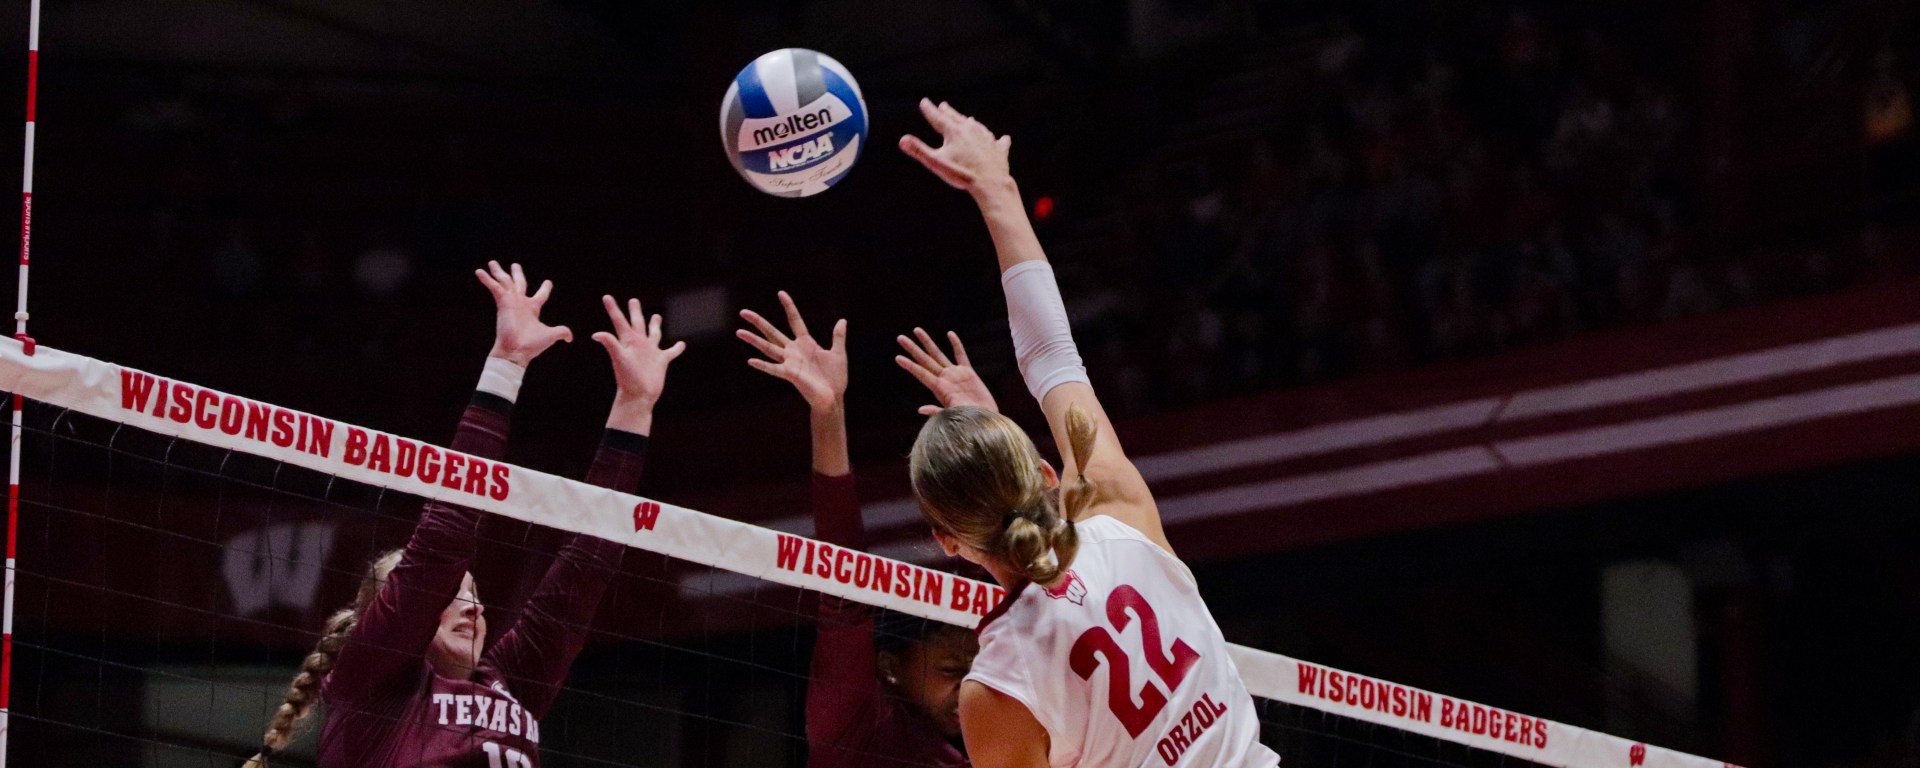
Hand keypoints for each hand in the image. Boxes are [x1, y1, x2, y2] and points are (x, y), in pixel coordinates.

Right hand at [476, 261, 571, 365]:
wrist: (517, 351)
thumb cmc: (532, 345)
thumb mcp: (551, 335)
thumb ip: (562, 332)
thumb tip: (570, 338)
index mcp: (533, 309)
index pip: (541, 295)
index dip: (545, 288)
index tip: (548, 282)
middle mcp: (521, 303)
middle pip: (519, 283)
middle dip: (517, 274)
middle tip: (515, 265)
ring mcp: (511, 302)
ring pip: (505, 282)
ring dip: (498, 272)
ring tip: (492, 262)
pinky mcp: (502, 303)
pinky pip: (494, 288)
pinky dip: (487, 279)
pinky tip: (479, 271)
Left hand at [592, 294, 685, 413]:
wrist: (639, 396)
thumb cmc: (628, 379)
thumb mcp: (619, 358)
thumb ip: (611, 344)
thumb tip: (596, 334)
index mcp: (628, 341)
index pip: (619, 321)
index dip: (613, 309)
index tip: (606, 297)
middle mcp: (639, 344)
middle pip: (637, 323)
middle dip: (635, 311)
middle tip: (633, 300)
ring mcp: (650, 352)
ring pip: (654, 334)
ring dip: (655, 325)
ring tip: (656, 316)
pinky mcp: (661, 361)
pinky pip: (671, 352)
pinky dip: (677, 348)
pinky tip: (681, 344)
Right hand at [737, 291, 847, 412]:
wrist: (834, 397)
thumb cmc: (835, 378)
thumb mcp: (839, 353)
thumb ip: (838, 337)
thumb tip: (842, 320)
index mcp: (806, 343)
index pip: (794, 320)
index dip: (789, 307)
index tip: (781, 293)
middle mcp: (794, 351)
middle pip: (772, 332)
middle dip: (758, 322)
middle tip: (743, 312)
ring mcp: (790, 362)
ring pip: (768, 348)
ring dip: (754, 340)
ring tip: (739, 332)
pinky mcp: (790, 375)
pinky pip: (774, 369)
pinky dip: (763, 365)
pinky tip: (750, 360)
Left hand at [896, 328, 997, 415]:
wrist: (984, 420)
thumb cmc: (968, 420)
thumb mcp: (952, 415)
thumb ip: (937, 411)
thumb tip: (920, 410)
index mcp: (939, 388)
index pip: (921, 373)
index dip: (910, 366)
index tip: (898, 358)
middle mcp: (944, 379)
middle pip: (925, 360)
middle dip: (913, 349)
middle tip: (900, 338)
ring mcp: (955, 375)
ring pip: (938, 354)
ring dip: (928, 343)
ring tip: (917, 330)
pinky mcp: (968, 373)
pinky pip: (961, 355)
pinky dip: (956, 344)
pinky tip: (950, 334)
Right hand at [898, 99, 1012, 194]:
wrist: (990, 183)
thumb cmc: (961, 173)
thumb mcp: (936, 163)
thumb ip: (919, 151)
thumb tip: (902, 140)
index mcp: (954, 132)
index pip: (937, 118)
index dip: (929, 110)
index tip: (924, 102)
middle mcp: (971, 130)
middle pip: (957, 118)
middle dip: (948, 112)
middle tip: (943, 106)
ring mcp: (986, 139)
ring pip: (976, 126)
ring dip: (969, 122)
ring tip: (967, 119)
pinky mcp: (999, 149)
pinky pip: (998, 141)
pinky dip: (997, 139)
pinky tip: (1003, 138)